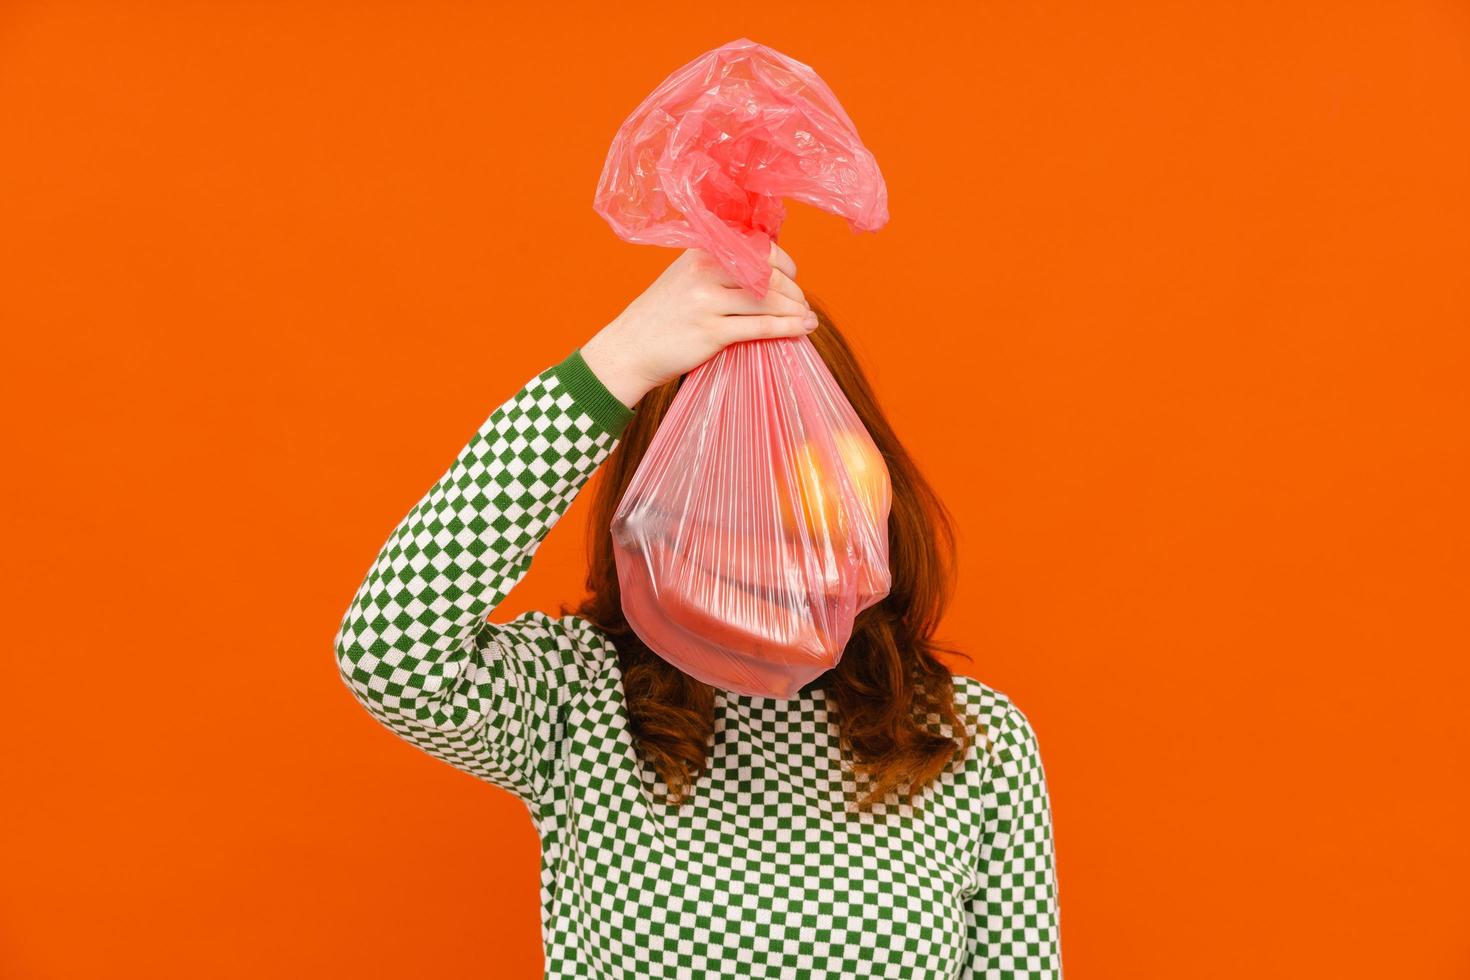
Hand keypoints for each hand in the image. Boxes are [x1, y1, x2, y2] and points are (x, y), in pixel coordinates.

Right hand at [580, 242, 817, 408]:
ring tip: (808, 320)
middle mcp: (705, 271)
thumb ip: (718, 268)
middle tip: (803, 305)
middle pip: (768, 274)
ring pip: (768, 301)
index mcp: (701, 252)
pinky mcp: (711, 332)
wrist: (628, 350)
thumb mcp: (683, 277)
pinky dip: (787, 328)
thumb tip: (767, 270)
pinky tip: (801, 330)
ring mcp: (707, 302)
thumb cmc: (660, 317)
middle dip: (793, 291)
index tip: (793, 277)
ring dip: (796, 311)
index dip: (783, 262)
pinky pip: (761, 327)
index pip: (756, 247)